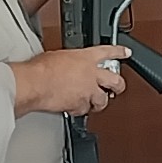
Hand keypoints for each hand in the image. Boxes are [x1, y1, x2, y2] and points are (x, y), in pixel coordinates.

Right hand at [10, 44, 129, 116]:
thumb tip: (65, 65)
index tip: (126, 52)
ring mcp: (88, 92)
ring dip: (99, 102)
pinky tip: (74, 108)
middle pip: (116, 81)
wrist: (36, 84)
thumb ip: (68, 62)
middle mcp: (91, 74)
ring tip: (94, 103)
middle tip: (118, 88)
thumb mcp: (57, 56)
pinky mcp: (80, 106)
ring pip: (103, 100)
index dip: (119, 52)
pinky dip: (80, 110)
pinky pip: (84, 110)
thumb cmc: (41, 68)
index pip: (108, 52)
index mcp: (86, 57)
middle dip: (119, 85)